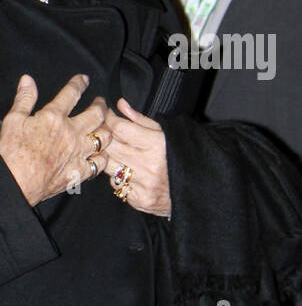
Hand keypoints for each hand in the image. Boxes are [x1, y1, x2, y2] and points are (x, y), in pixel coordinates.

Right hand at [0, 73, 112, 205]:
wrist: (14, 181)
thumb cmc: (12, 153)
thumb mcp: (13, 120)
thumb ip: (24, 98)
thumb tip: (27, 81)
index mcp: (54, 117)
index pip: (72, 93)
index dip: (79, 83)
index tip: (83, 80)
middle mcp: (71, 133)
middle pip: (97, 114)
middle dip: (101, 105)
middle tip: (101, 102)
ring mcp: (78, 153)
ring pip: (104, 138)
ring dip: (106, 130)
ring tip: (105, 127)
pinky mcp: (79, 171)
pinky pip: (99, 163)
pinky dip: (102, 157)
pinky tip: (100, 155)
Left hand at [103, 98, 170, 216]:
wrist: (201, 188)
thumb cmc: (180, 155)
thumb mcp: (165, 132)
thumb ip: (140, 120)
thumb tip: (120, 105)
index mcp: (157, 144)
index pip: (119, 128)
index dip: (109, 120)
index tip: (106, 116)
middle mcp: (149, 165)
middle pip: (110, 147)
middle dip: (105, 138)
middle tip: (106, 134)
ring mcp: (144, 185)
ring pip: (108, 167)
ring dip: (110, 159)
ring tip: (121, 154)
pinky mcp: (140, 200)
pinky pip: (116, 185)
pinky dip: (118, 178)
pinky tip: (130, 174)